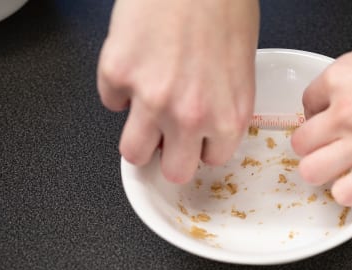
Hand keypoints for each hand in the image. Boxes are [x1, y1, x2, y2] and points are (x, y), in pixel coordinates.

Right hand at [97, 0, 258, 183]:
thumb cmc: (224, 7)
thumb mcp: (241, 69)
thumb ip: (222, 106)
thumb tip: (205, 126)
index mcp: (228, 118)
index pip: (211, 161)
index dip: (200, 147)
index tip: (195, 139)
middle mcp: (191, 118)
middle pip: (173, 171)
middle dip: (168, 155)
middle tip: (165, 136)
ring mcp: (150, 99)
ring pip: (132, 152)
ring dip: (137, 136)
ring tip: (143, 110)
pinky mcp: (118, 75)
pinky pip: (110, 101)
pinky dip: (118, 88)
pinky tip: (134, 63)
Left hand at [290, 25, 351, 206]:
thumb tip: (340, 110)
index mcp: (343, 76)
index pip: (307, 105)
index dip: (321, 117)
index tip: (336, 123)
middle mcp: (348, 109)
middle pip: (301, 143)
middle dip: (316, 148)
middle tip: (336, 149)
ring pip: (312, 171)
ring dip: (326, 173)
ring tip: (347, 169)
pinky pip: (344, 194)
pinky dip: (351, 193)